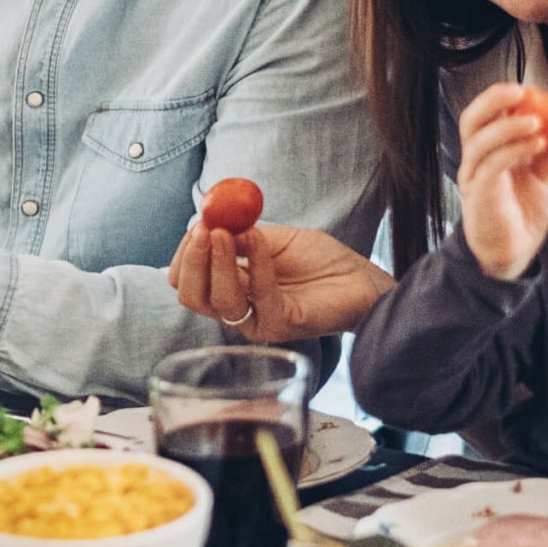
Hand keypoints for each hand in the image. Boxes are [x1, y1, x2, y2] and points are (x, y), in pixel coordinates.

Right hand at [168, 221, 394, 343]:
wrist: (361, 278)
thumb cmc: (319, 260)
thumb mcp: (271, 237)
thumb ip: (240, 233)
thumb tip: (207, 221)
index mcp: (229, 287)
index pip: (188, 281)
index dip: (186, 255)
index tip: (197, 226)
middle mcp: (237, 309)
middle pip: (192, 297)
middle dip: (193, 261)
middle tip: (204, 231)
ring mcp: (257, 321)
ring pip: (218, 301)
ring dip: (218, 261)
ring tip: (227, 232)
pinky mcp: (280, 326)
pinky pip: (258, 296)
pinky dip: (256, 264)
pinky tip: (262, 241)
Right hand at [454, 84, 547, 280]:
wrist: (517, 252)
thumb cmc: (525, 213)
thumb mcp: (547, 177)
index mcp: (491, 149)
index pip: (487, 113)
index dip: (503, 97)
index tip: (530, 89)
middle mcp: (477, 159)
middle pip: (472, 119)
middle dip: (493, 100)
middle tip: (521, 93)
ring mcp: (475, 177)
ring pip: (478, 141)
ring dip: (508, 127)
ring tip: (536, 123)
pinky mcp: (480, 195)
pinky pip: (490, 166)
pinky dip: (512, 151)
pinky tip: (535, 145)